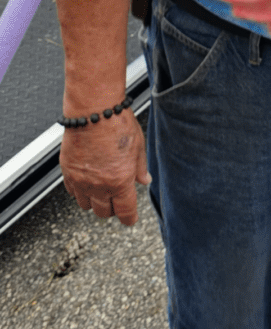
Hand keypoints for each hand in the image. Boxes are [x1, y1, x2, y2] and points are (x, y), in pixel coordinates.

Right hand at [60, 111, 150, 225]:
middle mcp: (99, 185)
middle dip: (113, 209)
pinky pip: (72, 192)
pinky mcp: (67, 172)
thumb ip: (140, 168)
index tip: (130, 218)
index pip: (125, 212)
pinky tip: (88, 179)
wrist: (94, 110)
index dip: (129, 218)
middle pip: (104, 212)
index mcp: (120, 180)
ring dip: (95, 201)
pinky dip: (80, 191)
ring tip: (102, 188)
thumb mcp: (138, 145)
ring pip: (86, 205)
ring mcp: (81, 180)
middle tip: (118, 199)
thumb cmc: (118, 124)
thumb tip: (145, 181)